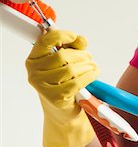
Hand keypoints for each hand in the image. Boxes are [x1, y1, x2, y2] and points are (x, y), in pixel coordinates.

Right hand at [25, 29, 99, 146]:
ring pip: (71, 69)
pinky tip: (94, 74)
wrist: (63, 111)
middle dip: (82, 55)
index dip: (63, 35)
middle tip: (89, 58)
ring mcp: (43, 87)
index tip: (75, 37)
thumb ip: (73, 47)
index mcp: (34, 59)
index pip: (46, 40)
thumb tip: (81, 41)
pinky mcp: (55, 98)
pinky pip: (78, 82)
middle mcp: (35, 72)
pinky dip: (90, 76)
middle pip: (63, 56)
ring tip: (93, 67)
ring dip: (88, 66)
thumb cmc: (64, 82)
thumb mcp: (66, 61)